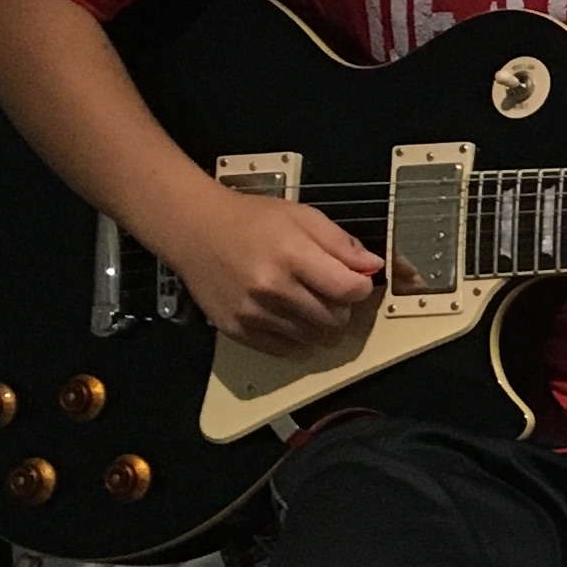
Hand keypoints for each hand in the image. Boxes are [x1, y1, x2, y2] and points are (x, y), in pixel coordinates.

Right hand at [164, 187, 383, 353]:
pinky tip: (287, 315)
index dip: (361, 287)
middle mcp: (272, 289)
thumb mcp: (303, 217)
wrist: (194, 230)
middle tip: (328, 290)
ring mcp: (252, 313)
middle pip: (334, 318)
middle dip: (341, 307)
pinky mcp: (236, 330)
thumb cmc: (250, 220)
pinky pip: (284, 349)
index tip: (355, 281)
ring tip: (306, 301)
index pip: (349, 290)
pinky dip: (294, 337)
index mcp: (292, 255)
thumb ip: (341, 244)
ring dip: (319, 324)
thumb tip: (372, 267)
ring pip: (312, 337)